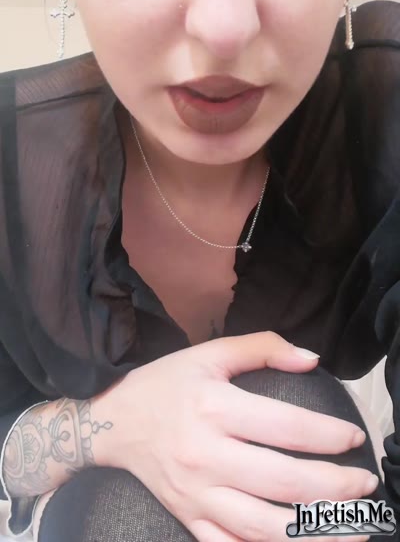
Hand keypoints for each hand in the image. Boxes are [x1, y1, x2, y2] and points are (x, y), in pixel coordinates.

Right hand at [108, 332, 374, 541]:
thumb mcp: (209, 353)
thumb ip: (261, 348)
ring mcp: (197, 495)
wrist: (113, 423)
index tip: (353, 439)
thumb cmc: (166, 384)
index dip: (328, 435)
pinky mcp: (188, 519)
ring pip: (264, 527)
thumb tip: (311, 358)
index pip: (286, 427)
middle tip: (364, 483)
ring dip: (314, 534)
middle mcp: (206, 456)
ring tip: (353, 529)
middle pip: (283, 482)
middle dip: (334, 488)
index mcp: (214, 409)